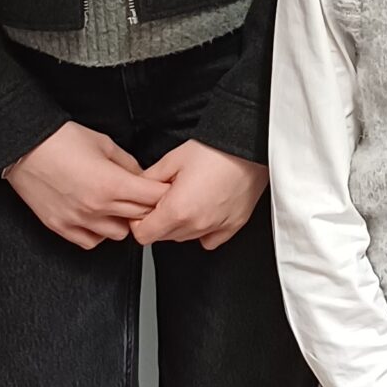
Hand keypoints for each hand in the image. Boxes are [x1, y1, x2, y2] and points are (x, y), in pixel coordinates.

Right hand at [3, 122, 164, 248]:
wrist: (24, 147)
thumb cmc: (61, 140)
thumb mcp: (104, 143)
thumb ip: (128, 163)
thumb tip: (142, 176)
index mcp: (111, 183)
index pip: (153, 198)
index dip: (162, 192)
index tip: (164, 188)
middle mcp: (97, 207)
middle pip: (140, 217)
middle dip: (147, 206)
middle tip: (144, 196)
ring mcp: (78, 220)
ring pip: (118, 234)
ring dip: (123, 221)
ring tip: (117, 206)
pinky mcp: (61, 227)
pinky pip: (91, 242)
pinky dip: (99, 232)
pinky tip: (97, 218)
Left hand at [131, 140, 268, 249]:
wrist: (248, 146)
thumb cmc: (215, 150)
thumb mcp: (172, 159)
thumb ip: (149, 179)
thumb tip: (137, 188)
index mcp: (177, 210)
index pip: (144, 235)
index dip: (138, 221)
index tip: (144, 208)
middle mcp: (197, 224)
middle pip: (163, 236)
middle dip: (159, 220)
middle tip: (166, 197)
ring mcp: (216, 227)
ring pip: (185, 237)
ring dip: (180, 224)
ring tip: (188, 198)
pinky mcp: (233, 225)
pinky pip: (210, 239)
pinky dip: (203, 230)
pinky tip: (203, 211)